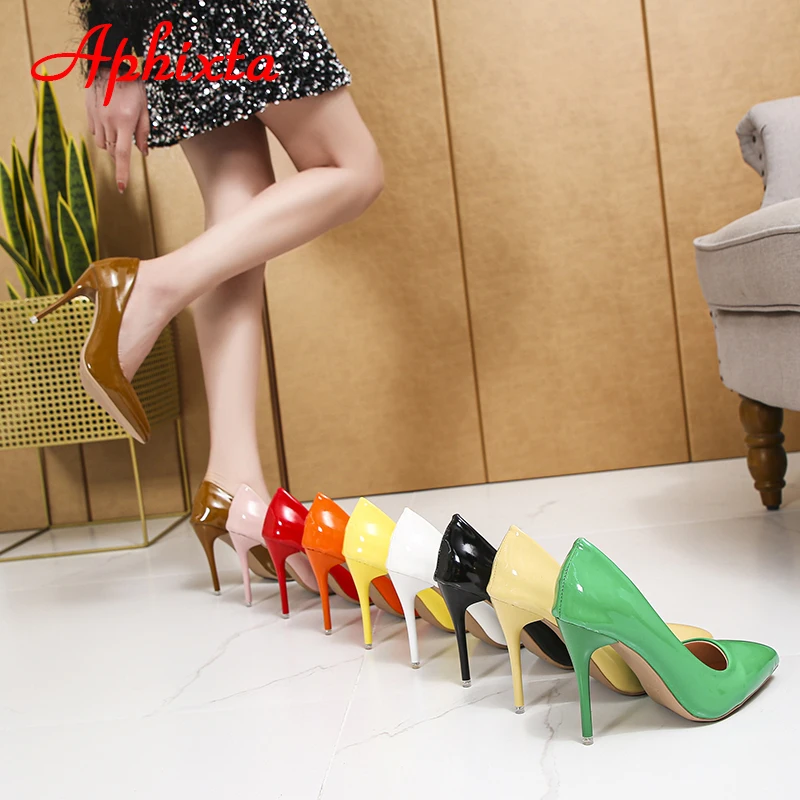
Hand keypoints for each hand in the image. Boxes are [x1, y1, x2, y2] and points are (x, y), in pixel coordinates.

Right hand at [85, 75, 149, 192]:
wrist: (110, 64)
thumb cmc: (132, 86)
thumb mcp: (144, 110)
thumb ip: (143, 133)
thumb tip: (143, 153)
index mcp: (124, 123)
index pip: (123, 155)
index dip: (123, 173)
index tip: (122, 187)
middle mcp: (108, 123)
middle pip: (113, 152)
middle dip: (120, 156)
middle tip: (127, 147)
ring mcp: (96, 118)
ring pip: (103, 144)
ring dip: (111, 145)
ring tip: (118, 131)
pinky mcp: (88, 112)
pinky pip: (94, 132)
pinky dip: (102, 134)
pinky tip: (108, 123)